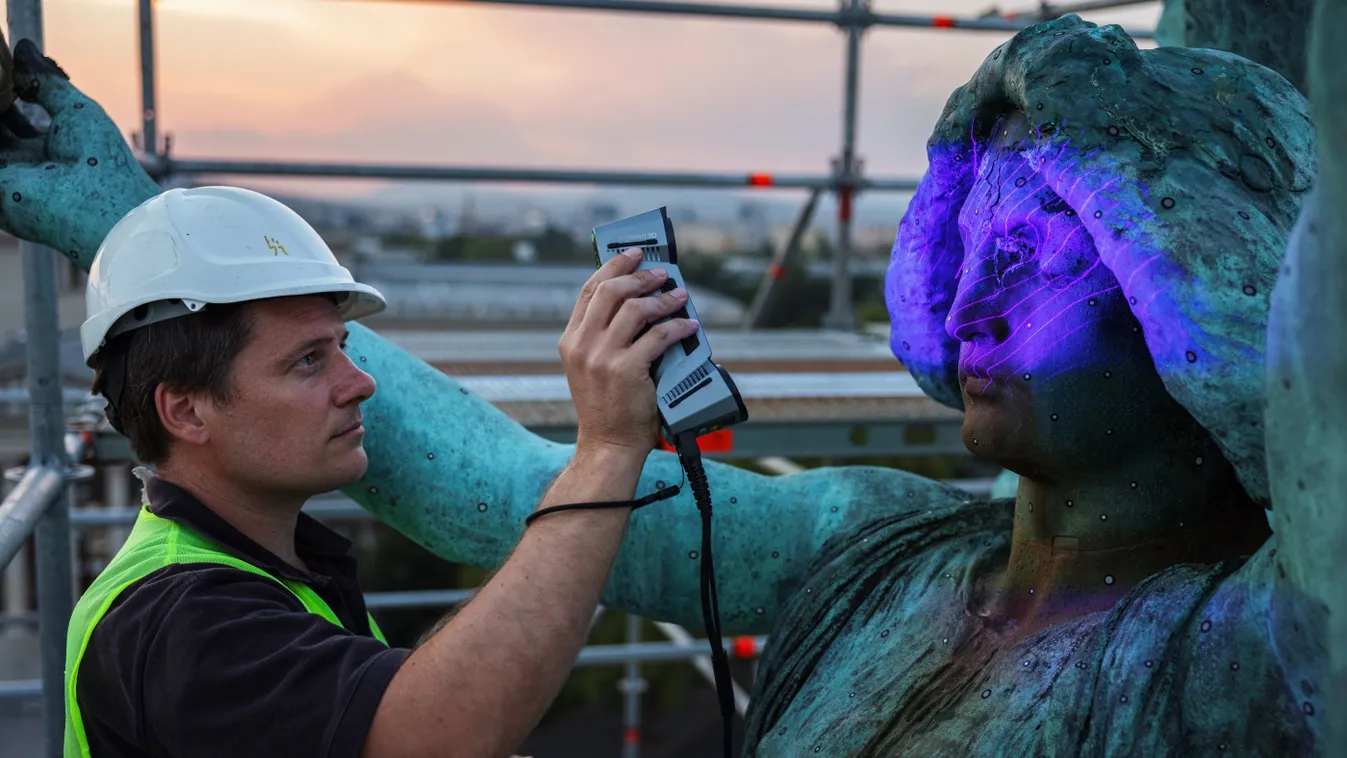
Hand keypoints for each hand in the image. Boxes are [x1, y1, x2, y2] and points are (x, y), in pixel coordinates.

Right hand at [0, 34, 159, 267]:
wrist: (105, 205)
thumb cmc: (102, 160)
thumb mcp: (74, 109)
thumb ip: (43, 81)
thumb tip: (22, 47)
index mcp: (43, 147)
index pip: (8, 115)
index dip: (3, 90)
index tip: (2, 68)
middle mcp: (21, 163)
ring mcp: (6, 178)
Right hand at [559, 247, 698, 456]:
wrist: (607, 445)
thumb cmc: (606, 408)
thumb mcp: (590, 367)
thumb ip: (602, 337)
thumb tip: (636, 304)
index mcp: (571, 341)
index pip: (589, 291)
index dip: (612, 267)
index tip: (632, 256)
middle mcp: (583, 345)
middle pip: (611, 292)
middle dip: (639, 276)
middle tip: (660, 273)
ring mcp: (603, 357)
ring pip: (636, 309)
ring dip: (663, 298)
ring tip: (680, 295)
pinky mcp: (627, 370)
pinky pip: (658, 336)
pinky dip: (677, 326)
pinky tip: (688, 325)